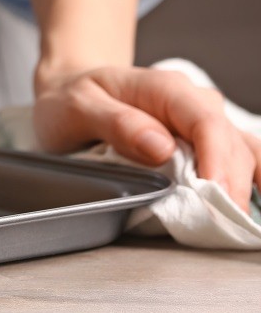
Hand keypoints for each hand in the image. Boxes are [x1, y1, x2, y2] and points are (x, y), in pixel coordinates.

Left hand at [33, 64, 260, 210]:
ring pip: (241, 154)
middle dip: (230, 185)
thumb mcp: (78, 106)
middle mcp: (193, 102)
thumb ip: (117, 123)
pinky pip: (236, 160)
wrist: (69, 90)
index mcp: (165, 88)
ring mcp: (201, 122)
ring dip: (241, 188)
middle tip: (220, 224)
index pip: (206, 123)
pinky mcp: (202, 142)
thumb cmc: (71, 97)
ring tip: (231, 223)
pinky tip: (240, 209)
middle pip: (231, 144)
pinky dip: (243, 183)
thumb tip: (160, 146)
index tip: (214, 196)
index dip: (217, 162)